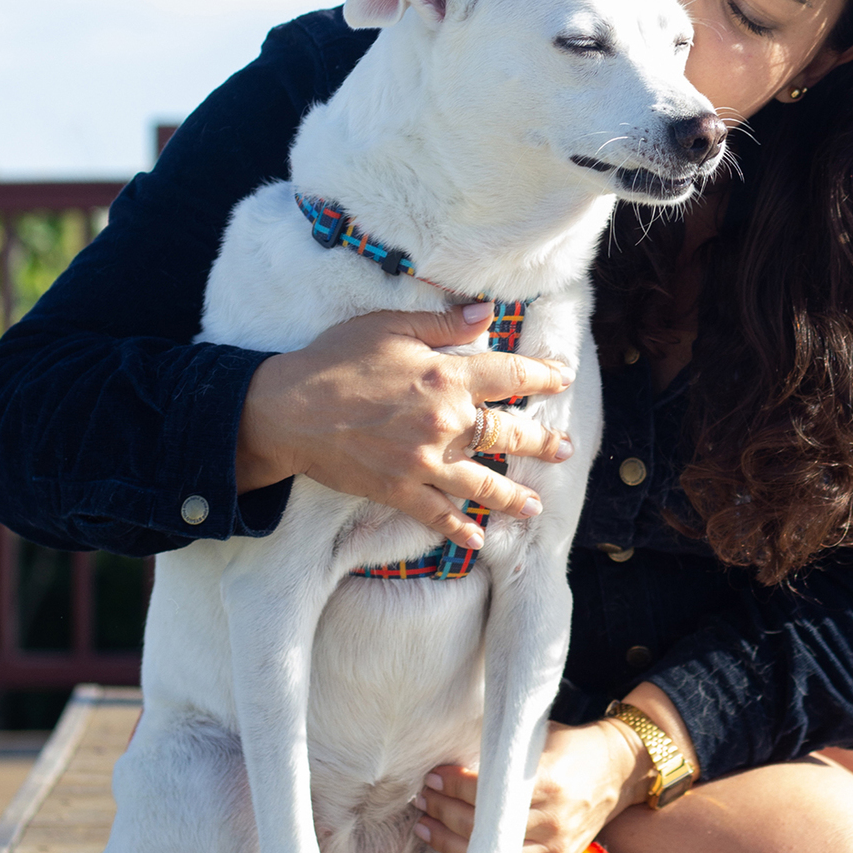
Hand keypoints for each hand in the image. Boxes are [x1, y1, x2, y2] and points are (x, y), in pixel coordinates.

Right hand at [236, 301, 573, 548]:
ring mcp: (423, 462)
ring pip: (482, 484)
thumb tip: (488, 314)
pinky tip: (476, 539)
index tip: (561, 379)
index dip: (541, 375)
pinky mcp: (398, 490)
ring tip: (536, 506)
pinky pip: (438, 515)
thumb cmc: (336, 358)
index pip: (509, 375)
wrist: (287, 409)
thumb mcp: (391, 327)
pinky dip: (459, 529)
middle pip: (506, 434)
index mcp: (447, 376)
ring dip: (513, 497)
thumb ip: (444, 324)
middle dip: (541, 443)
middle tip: (565, 450)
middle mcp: (445, 422)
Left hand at [413, 718, 653, 852]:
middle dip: (444, 813)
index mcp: (548, 781)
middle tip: (422, 802)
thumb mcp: (540, 738)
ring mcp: (556, 847)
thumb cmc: (572, 748)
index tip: (431, 778)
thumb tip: (454, 761)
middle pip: (484, 826)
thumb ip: (503, 752)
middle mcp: (553, 818)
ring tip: (426, 829)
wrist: (618, 770)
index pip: (487, 790)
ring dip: (452, 844)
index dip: (453, 785)